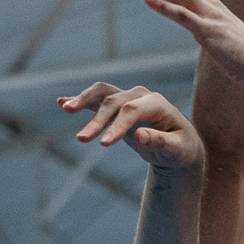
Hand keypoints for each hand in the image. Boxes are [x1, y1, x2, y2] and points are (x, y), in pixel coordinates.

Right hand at [57, 81, 204, 173]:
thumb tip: (140, 136)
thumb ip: (161, 143)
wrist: (179, 144)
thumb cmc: (181, 149)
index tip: (104, 144)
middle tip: (81, 140)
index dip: (117, 125)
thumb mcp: (178, 150)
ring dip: (83, 99)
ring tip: (65, 107)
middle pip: (114, 102)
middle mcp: (140, 96)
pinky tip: (62, 102)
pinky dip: (81, 100)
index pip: (132, 110)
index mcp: (157, 104)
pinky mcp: (117, 106)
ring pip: (102, 93)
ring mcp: (127, 98)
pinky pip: (97, 99)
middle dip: (97, 120)